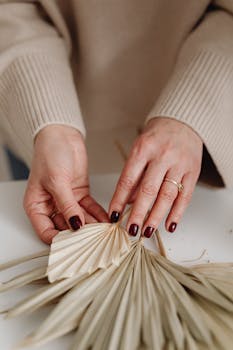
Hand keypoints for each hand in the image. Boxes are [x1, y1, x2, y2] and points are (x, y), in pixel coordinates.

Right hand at [24, 125, 107, 243]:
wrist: (62, 135)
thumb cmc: (49, 154)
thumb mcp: (57, 181)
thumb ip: (67, 205)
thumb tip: (75, 226)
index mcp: (36, 206)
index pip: (46, 232)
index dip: (60, 240)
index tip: (76, 243)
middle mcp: (51, 206)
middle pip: (65, 228)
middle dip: (80, 234)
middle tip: (95, 240)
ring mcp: (67, 201)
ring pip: (80, 220)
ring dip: (92, 226)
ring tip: (105, 232)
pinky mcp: (80, 194)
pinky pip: (90, 209)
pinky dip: (98, 215)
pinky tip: (107, 221)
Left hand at [109, 117, 202, 236]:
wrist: (182, 122)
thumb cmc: (157, 137)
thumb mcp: (140, 150)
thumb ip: (135, 175)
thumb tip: (127, 203)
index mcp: (143, 149)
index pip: (128, 179)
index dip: (119, 200)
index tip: (113, 215)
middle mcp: (162, 156)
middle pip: (148, 190)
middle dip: (138, 213)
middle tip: (131, 230)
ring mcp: (179, 164)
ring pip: (167, 195)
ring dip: (156, 216)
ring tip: (147, 231)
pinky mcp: (193, 171)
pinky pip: (185, 196)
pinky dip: (177, 213)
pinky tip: (170, 225)